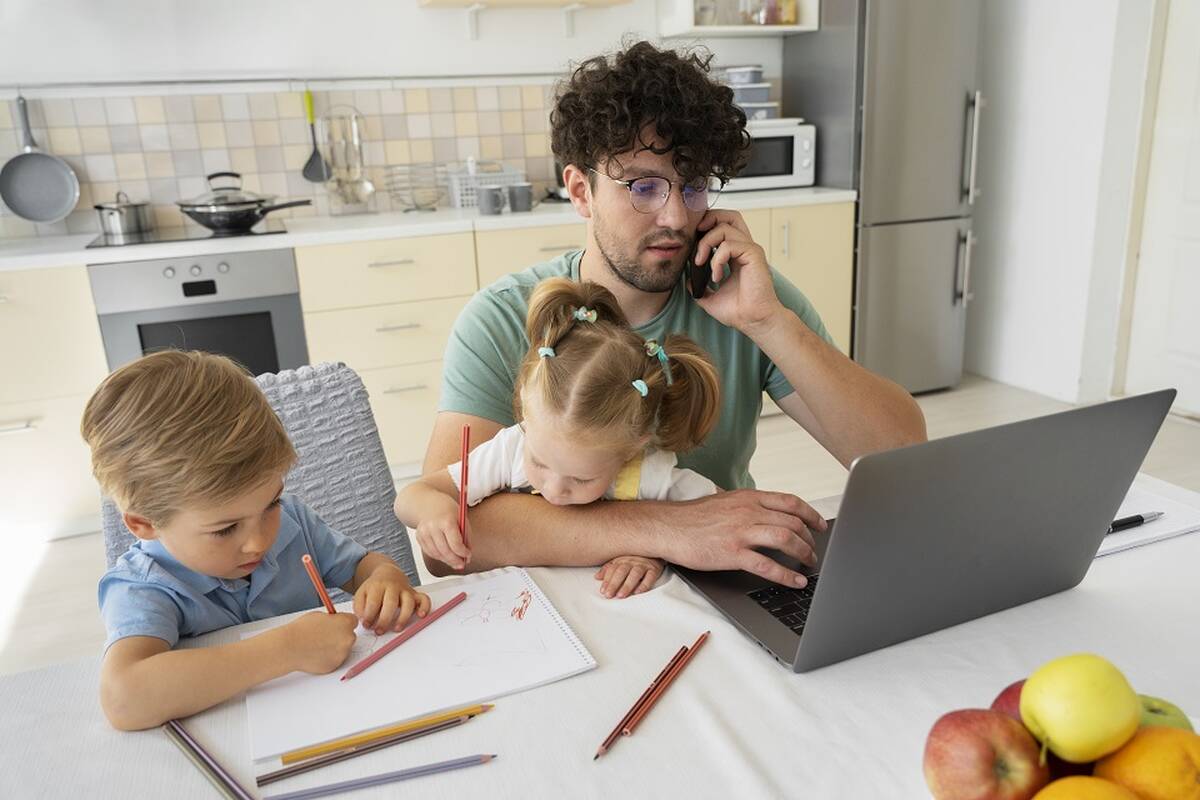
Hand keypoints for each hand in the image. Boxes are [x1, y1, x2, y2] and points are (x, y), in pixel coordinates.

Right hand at [280, 611, 358, 673]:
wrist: (290, 647)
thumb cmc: (302, 630)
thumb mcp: (320, 615)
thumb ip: (333, 619)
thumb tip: (336, 622)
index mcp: (346, 622)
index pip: (353, 621)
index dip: (344, 623)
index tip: (337, 625)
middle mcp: (348, 638)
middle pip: (350, 636)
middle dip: (341, 636)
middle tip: (326, 636)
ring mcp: (343, 653)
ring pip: (343, 649)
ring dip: (335, 648)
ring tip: (318, 645)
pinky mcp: (335, 665)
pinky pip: (335, 660)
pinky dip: (329, 658)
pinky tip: (317, 653)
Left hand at [354, 564, 431, 633]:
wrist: (388, 574)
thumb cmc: (375, 587)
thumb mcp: (361, 593)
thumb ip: (359, 606)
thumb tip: (363, 619)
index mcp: (377, 586)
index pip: (374, 602)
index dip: (369, 616)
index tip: (367, 625)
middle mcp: (393, 587)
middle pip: (391, 603)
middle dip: (384, 620)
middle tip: (379, 631)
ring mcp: (405, 590)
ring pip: (408, 602)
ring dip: (403, 617)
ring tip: (396, 628)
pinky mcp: (414, 594)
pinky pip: (424, 599)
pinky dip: (425, 607)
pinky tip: (421, 616)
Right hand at [413, 501, 471, 571]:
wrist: (429, 503)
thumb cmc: (448, 511)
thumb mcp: (462, 519)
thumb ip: (466, 537)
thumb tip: (467, 557)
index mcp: (446, 521)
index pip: (455, 544)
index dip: (463, 553)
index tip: (468, 555)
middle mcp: (432, 527)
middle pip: (445, 551)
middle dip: (455, 560)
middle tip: (462, 564)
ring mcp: (424, 532)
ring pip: (436, 554)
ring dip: (447, 560)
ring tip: (455, 561)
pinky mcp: (419, 537)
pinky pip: (430, 552)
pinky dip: (439, 556)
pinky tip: (445, 555)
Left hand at [595, 556, 664, 598]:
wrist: (654, 548)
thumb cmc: (635, 557)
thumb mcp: (620, 560)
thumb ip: (608, 569)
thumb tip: (596, 577)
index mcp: (622, 559)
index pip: (612, 570)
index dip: (607, 580)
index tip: (603, 591)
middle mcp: (632, 561)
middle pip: (621, 572)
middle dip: (614, 584)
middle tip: (609, 595)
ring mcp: (644, 564)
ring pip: (635, 574)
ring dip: (627, 585)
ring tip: (621, 595)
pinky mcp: (654, 569)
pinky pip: (650, 577)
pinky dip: (644, 584)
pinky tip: (638, 592)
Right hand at [660, 490, 824, 587]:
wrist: (667, 527)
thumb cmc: (692, 517)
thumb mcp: (725, 501)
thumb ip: (747, 505)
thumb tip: (766, 513)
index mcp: (748, 498)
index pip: (791, 502)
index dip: (811, 514)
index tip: (820, 525)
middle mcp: (748, 511)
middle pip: (793, 521)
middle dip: (810, 538)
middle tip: (814, 551)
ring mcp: (741, 531)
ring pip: (785, 539)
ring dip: (803, 553)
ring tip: (809, 563)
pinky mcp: (732, 552)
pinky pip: (767, 564)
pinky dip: (786, 575)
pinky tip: (795, 581)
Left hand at [692, 209, 786, 335]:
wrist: (752, 321)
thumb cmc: (738, 311)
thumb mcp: (710, 297)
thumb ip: (699, 287)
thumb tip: (687, 280)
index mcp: (736, 255)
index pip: (723, 227)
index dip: (706, 227)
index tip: (691, 241)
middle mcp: (744, 249)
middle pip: (729, 216)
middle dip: (709, 219)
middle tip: (695, 235)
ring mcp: (750, 250)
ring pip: (724, 227)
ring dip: (706, 243)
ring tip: (701, 262)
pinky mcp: (754, 254)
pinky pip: (729, 245)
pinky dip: (717, 259)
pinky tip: (716, 276)